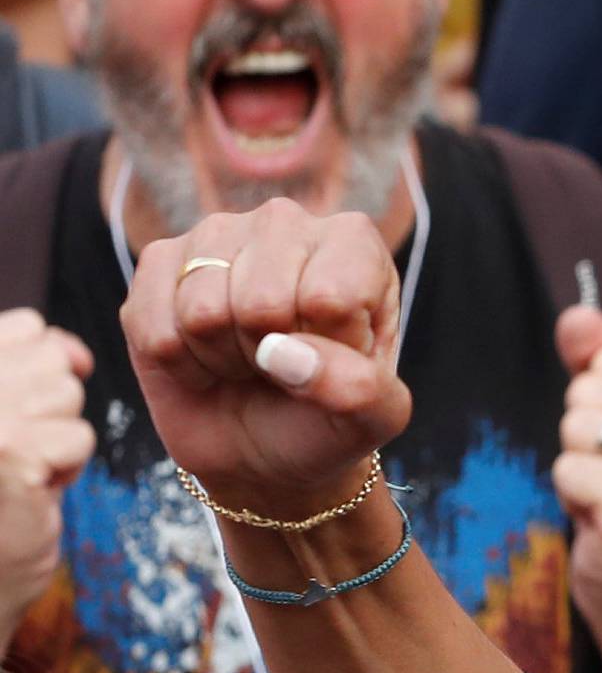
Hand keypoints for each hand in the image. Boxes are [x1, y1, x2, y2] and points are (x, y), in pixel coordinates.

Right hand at [0, 310, 94, 642]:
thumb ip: (28, 367)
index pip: (27, 327)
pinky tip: (32, 489)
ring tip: (22, 469)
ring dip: (59, 438)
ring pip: (69, 394)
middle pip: (54, 358)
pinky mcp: (12, 452)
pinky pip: (79, 436)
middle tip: (19, 448)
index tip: (20, 415)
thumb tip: (74, 351)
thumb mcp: (7, 412)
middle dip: (52, 408)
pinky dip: (67, 467)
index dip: (41, 369)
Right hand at [121, 199, 409, 521]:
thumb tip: (286, 354)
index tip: (332, 359)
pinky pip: (155, 328)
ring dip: (222, 360)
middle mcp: (285, 221)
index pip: (330, 298)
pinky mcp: (159, 262)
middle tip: (281, 365)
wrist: (265, 451)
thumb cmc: (328, 420)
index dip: (327, 351)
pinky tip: (204, 356)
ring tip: (246, 360)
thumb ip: (361, 390)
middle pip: (261, 303)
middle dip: (268, 357)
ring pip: (203, 313)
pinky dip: (179, 365)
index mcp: (353, 243)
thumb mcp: (374, 420)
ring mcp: (216, 233)